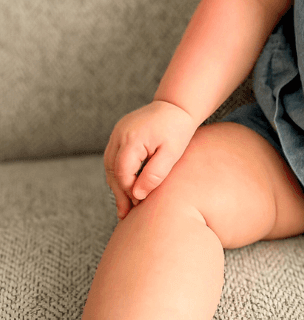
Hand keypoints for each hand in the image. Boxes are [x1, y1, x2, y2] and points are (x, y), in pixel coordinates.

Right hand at [103, 100, 197, 218]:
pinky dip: (118, 173)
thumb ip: (155, 174)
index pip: (122, 172)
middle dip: (119, 193)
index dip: (128, 191)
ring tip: (125, 205)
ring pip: (110, 165)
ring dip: (117, 184)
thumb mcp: (172, 153)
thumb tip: (137, 195)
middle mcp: (119, 134)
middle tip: (126, 214)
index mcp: (132, 138)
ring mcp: (117, 132)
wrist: (177, 105)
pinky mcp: (119, 133)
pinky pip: (113, 157)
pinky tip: (127, 186)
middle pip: (112, 170)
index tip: (138, 205)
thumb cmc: (178, 129)